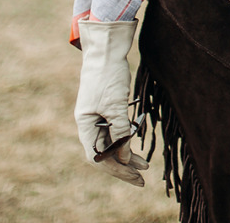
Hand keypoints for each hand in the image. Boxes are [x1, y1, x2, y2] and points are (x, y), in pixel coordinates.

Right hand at [75, 19, 150, 184]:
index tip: (134, 177)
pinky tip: (136, 146)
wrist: (106, 51)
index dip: (116, 169)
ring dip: (126, 155)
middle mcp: (89, 125)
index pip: (98, 157)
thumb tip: (122, 158)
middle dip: (123, 167)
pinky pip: (115, 132)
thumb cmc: (108, 77)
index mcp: (84, 125)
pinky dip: (126, 139)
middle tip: (143, 178)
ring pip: (111, 144)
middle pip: (105, 153)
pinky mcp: (107, 110)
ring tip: (145, 165)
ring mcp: (97, 118)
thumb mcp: (116, 106)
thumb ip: (119, 132)